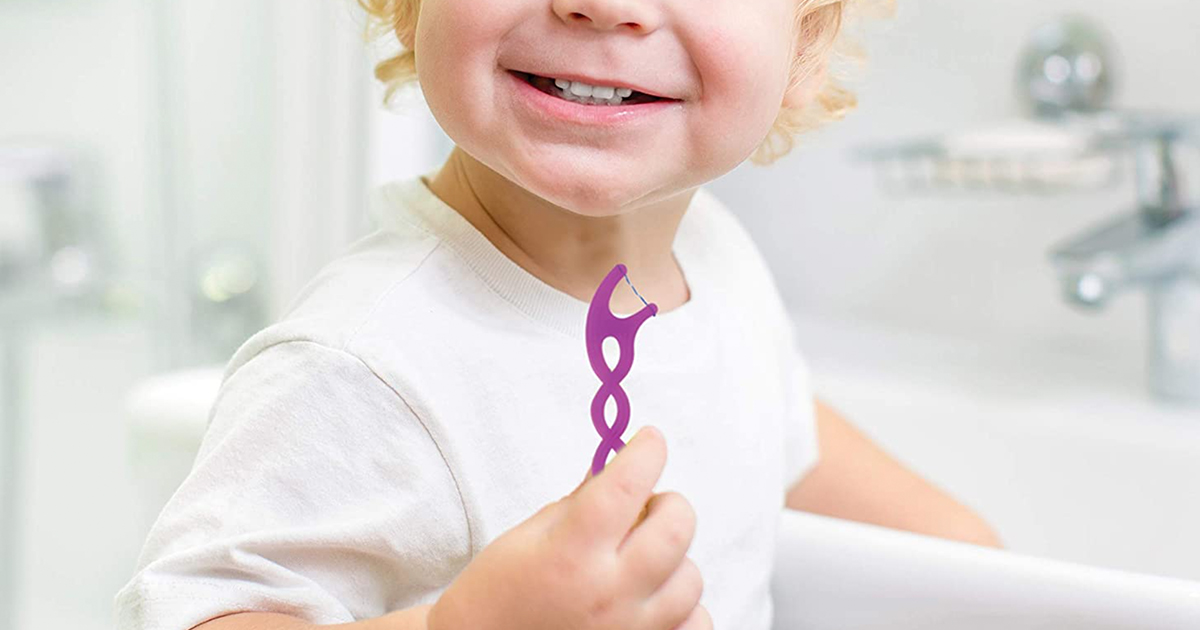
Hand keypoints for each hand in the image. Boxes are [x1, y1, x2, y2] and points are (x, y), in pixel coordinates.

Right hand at [427, 425, 709, 629]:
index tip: (650, 440)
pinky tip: (653, 598)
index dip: (646, 452)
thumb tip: (616, 462)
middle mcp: (607, 594)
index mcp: (570, 553)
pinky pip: (697, 622)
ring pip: (691, 576)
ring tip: (639, 560)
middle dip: (667, 504)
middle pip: (676, 527)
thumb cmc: (496, 595)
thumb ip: (579, 501)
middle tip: (644, 506)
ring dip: (673, 557)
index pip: (626, 485)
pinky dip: (683, 606)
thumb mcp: (526, 537)